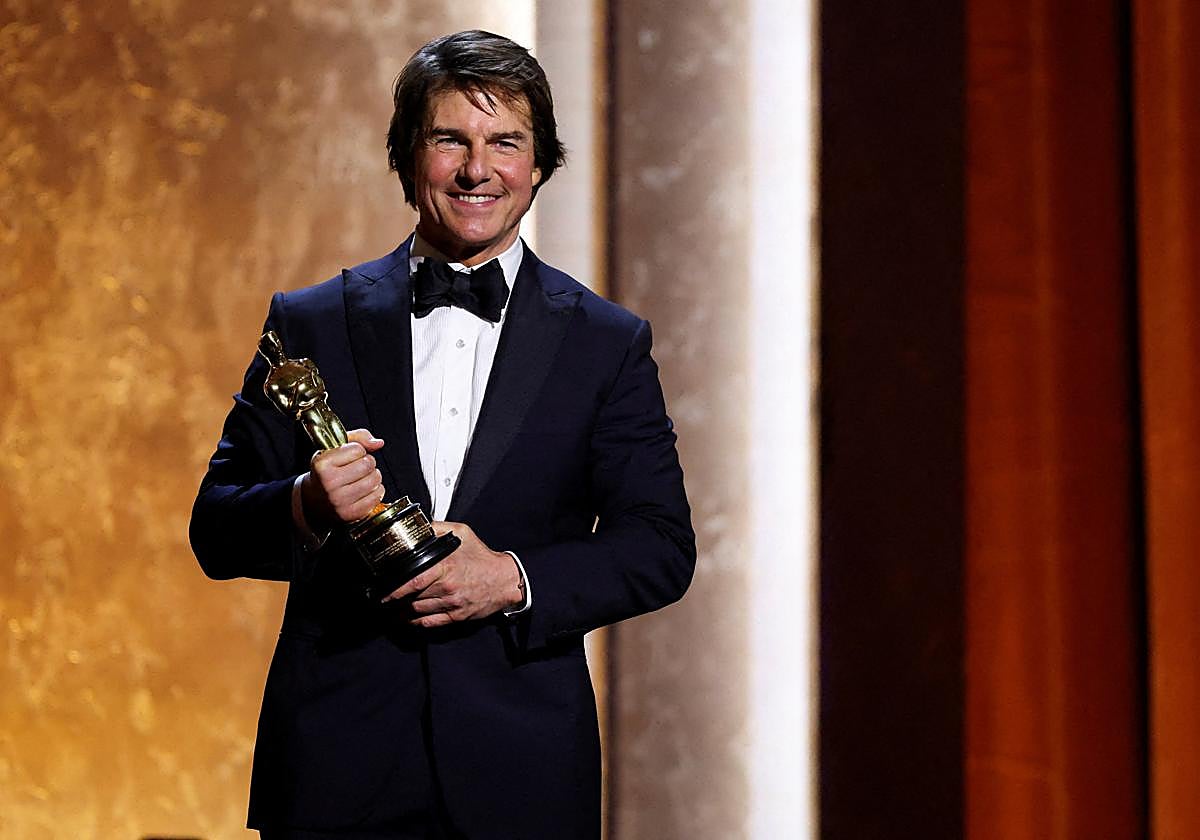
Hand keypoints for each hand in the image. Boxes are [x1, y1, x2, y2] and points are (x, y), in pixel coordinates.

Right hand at [300, 429, 385, 530]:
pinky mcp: (350, 513)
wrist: (313, 500)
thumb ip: (358, 438)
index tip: (350, 456)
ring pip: (376, 479)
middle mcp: (329, 483)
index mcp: (322, 464)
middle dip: (367, 463)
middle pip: (368, 464)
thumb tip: (378, 443)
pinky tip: (363, 490)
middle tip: (358, 467)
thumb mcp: (334, 449)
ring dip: (373, 477)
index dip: (357, 450)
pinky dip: (375, 491)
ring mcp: (340, 500)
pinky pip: (378, 496)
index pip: (357, 449)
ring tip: (361, 478)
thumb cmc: (326, 472)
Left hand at [383, 522, 523, 627]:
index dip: (395, 589)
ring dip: (402, 612)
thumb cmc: (483, 557)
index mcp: (446, 566)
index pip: (414, 581)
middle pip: (412, 598)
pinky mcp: (456, 616)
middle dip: (394, 601)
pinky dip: (415, 623)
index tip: (383, 591)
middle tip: (382, 599)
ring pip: (418, 612)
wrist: (505, 580)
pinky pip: (429, 623)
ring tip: (391, 608)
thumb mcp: (462, 533)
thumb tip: (417, 525)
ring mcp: (452, 604)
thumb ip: (438, 528)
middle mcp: (448, 587)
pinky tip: (407, 619)